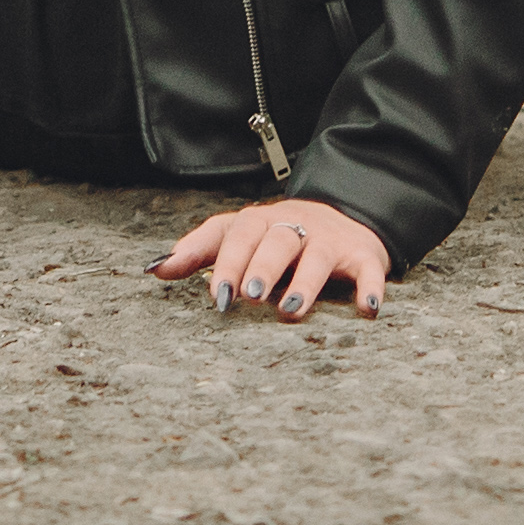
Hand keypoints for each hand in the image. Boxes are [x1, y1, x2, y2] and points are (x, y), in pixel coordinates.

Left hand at [155, 195, 388, 319]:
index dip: (226, 262)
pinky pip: (369, 270)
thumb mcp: (237, 237)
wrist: (342, 213)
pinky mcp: (362, 255)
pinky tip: (368, 310)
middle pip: (275, 240)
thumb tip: (153, 268)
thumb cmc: (277, 236)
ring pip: (316, 256)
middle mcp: (293, 226)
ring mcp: (328, 240)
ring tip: (290, 311)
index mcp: (259, 221)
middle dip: (261, 267)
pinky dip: (370, 287)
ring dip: (304, 282)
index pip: (237, 234)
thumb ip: (199, 252)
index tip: (217, 295)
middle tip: (249, 298)